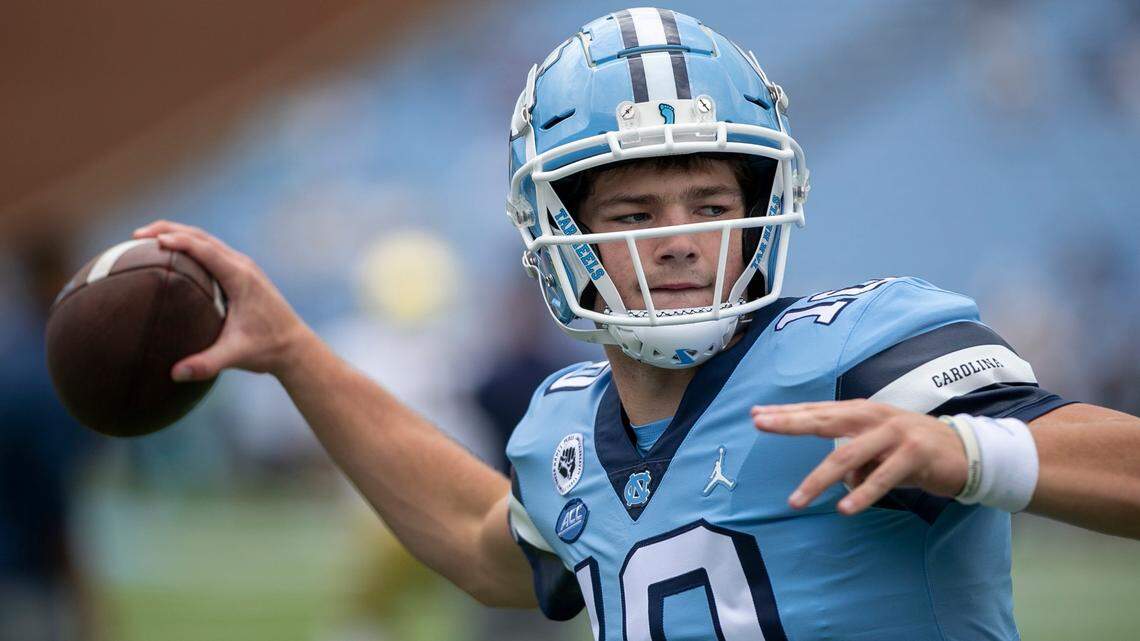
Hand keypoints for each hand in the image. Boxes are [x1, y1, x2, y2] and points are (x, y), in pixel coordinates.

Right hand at [132, 220, 313, 381]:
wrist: (295, 347)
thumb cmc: (268, 349)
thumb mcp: (236, 356)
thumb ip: (206, 364)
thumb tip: (175, 374)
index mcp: (240, 277)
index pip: (205, 249)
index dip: (178, 241)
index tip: (151, 240)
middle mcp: (242, 266)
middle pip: (201, 237)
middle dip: (168, 229)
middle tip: (136, 236)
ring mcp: (243, 267)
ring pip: (206, 240)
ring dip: (177, 234)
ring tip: (146, 240)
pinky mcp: (242, 274)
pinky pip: (212, 252)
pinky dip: (189, 246)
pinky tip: (171, 257)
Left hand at [751, 400, 967, 514]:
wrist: (966, 451)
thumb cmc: (914, 449)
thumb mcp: (878, 447)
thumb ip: (853, 457)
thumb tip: (836, 480)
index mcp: (863, 411)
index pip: (818, 410)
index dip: (788, 413)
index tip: (757, 415)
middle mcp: (875, 417)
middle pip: (825, 420)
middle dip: (791, 423)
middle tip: (761, 426)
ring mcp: (894, 434)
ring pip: (847, 455)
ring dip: (819, 480)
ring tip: (796, 501)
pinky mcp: (913, 455)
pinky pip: (882, 478)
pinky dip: (863, 494)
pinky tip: (845, 508)